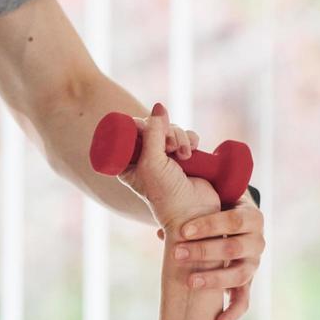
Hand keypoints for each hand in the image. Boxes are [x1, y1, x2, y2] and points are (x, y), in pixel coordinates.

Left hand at [117, 103, 218, 229]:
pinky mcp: (185, 158)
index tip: (149, 128)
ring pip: (171, 130)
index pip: (130, 132)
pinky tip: (192, 151)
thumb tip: (158, 105)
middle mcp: (145, 159)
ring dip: (180, 136)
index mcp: (127, 163)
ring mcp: (165, 158)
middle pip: (153, 127)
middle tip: (171, 147)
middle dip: (165, 131)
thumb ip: (153, 133)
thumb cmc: (165, 194)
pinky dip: (191, 139)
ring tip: (184, 155)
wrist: (193, 214)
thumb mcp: (152, 162)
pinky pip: (187, 136)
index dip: (141, 125)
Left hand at [156, 197, 264, 319]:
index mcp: (251, 218)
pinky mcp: (247, 282)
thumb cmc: (216, 212)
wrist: (234, 222)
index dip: (208, 225)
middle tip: (177, 253)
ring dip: (215, 279)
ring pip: (240, 274)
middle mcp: (257, 241)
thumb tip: (162, 233)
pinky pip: (245, 299)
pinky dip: (234, 312)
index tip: (183, 230)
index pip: (233, 221)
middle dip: (204, 251)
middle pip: (235, 248)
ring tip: (190, 282)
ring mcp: (253, 263)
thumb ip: (192, 212)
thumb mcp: (210, 205)